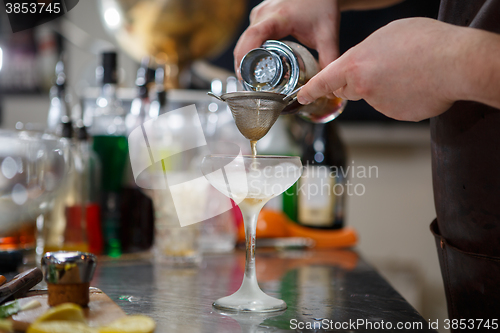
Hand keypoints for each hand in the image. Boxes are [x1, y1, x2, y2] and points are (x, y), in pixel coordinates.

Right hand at [233, 0, 340, 75]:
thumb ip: (328, 60)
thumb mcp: (327, 35)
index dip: (245, 55)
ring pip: (245, 39)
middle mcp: (265, 14)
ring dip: (244, 59)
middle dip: (242, 64)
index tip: (243, 75)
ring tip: (250, 79)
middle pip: (244, 41)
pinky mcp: (260, 17)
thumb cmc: (322, 5)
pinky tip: (254, 65)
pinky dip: (250, 51)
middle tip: (247, 85)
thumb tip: (326, 84)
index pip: (254, 35)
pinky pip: (250, 36)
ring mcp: (260, 14)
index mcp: (279, 17)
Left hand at [298, 18, 468, 120]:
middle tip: (380, 67)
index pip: (325, 81)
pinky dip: (402, 97)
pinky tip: (418, 84)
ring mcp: (380, 105)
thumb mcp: (387, 35)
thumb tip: (365, 63)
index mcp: (355, 65)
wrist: (456, 64)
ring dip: (385, 87)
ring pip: (375, 96)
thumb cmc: (425, 43)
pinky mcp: (397, 115)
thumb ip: (367, 52)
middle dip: (357, 81)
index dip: (311, 90)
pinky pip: (394, 105)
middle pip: (350, 89)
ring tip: (410, 70)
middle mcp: (363, 88)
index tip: (302, 97)